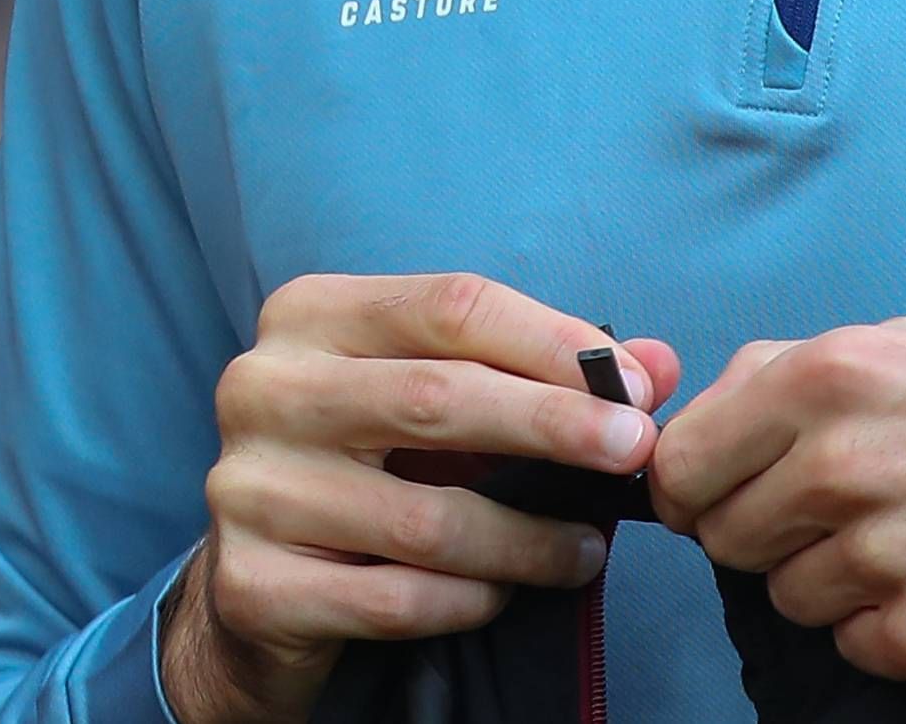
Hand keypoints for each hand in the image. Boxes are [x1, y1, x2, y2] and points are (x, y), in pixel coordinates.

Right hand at [161, 272, 683, 723]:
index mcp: (309, 316)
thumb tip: (658, 367)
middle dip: (553, 426)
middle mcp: (263, 388)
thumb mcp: (445, 401)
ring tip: (589, 549)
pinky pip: (394, 598)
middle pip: (435, 396)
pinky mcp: (251, 585)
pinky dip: (469, 600)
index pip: (449, 305)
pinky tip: (504, 594)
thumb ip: (546, 375)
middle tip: (635, 453)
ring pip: (423, 518)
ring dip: (527, 538)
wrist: (260, 589)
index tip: (634, 387)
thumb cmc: (372, 469)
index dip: (551, 342)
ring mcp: (246, 490)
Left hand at [648, 316, 905, 695]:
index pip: (683, 464)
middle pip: (724, 536)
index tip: (724, 491)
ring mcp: (886, 559)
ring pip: (787, 595)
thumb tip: (712, 409)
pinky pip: (853, 644)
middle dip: (768, 528)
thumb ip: (804, 370)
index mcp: (836, 376)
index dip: (698, 483)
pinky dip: (886, 625)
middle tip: (842, 510)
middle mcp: (849, 465)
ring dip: (832, 578)